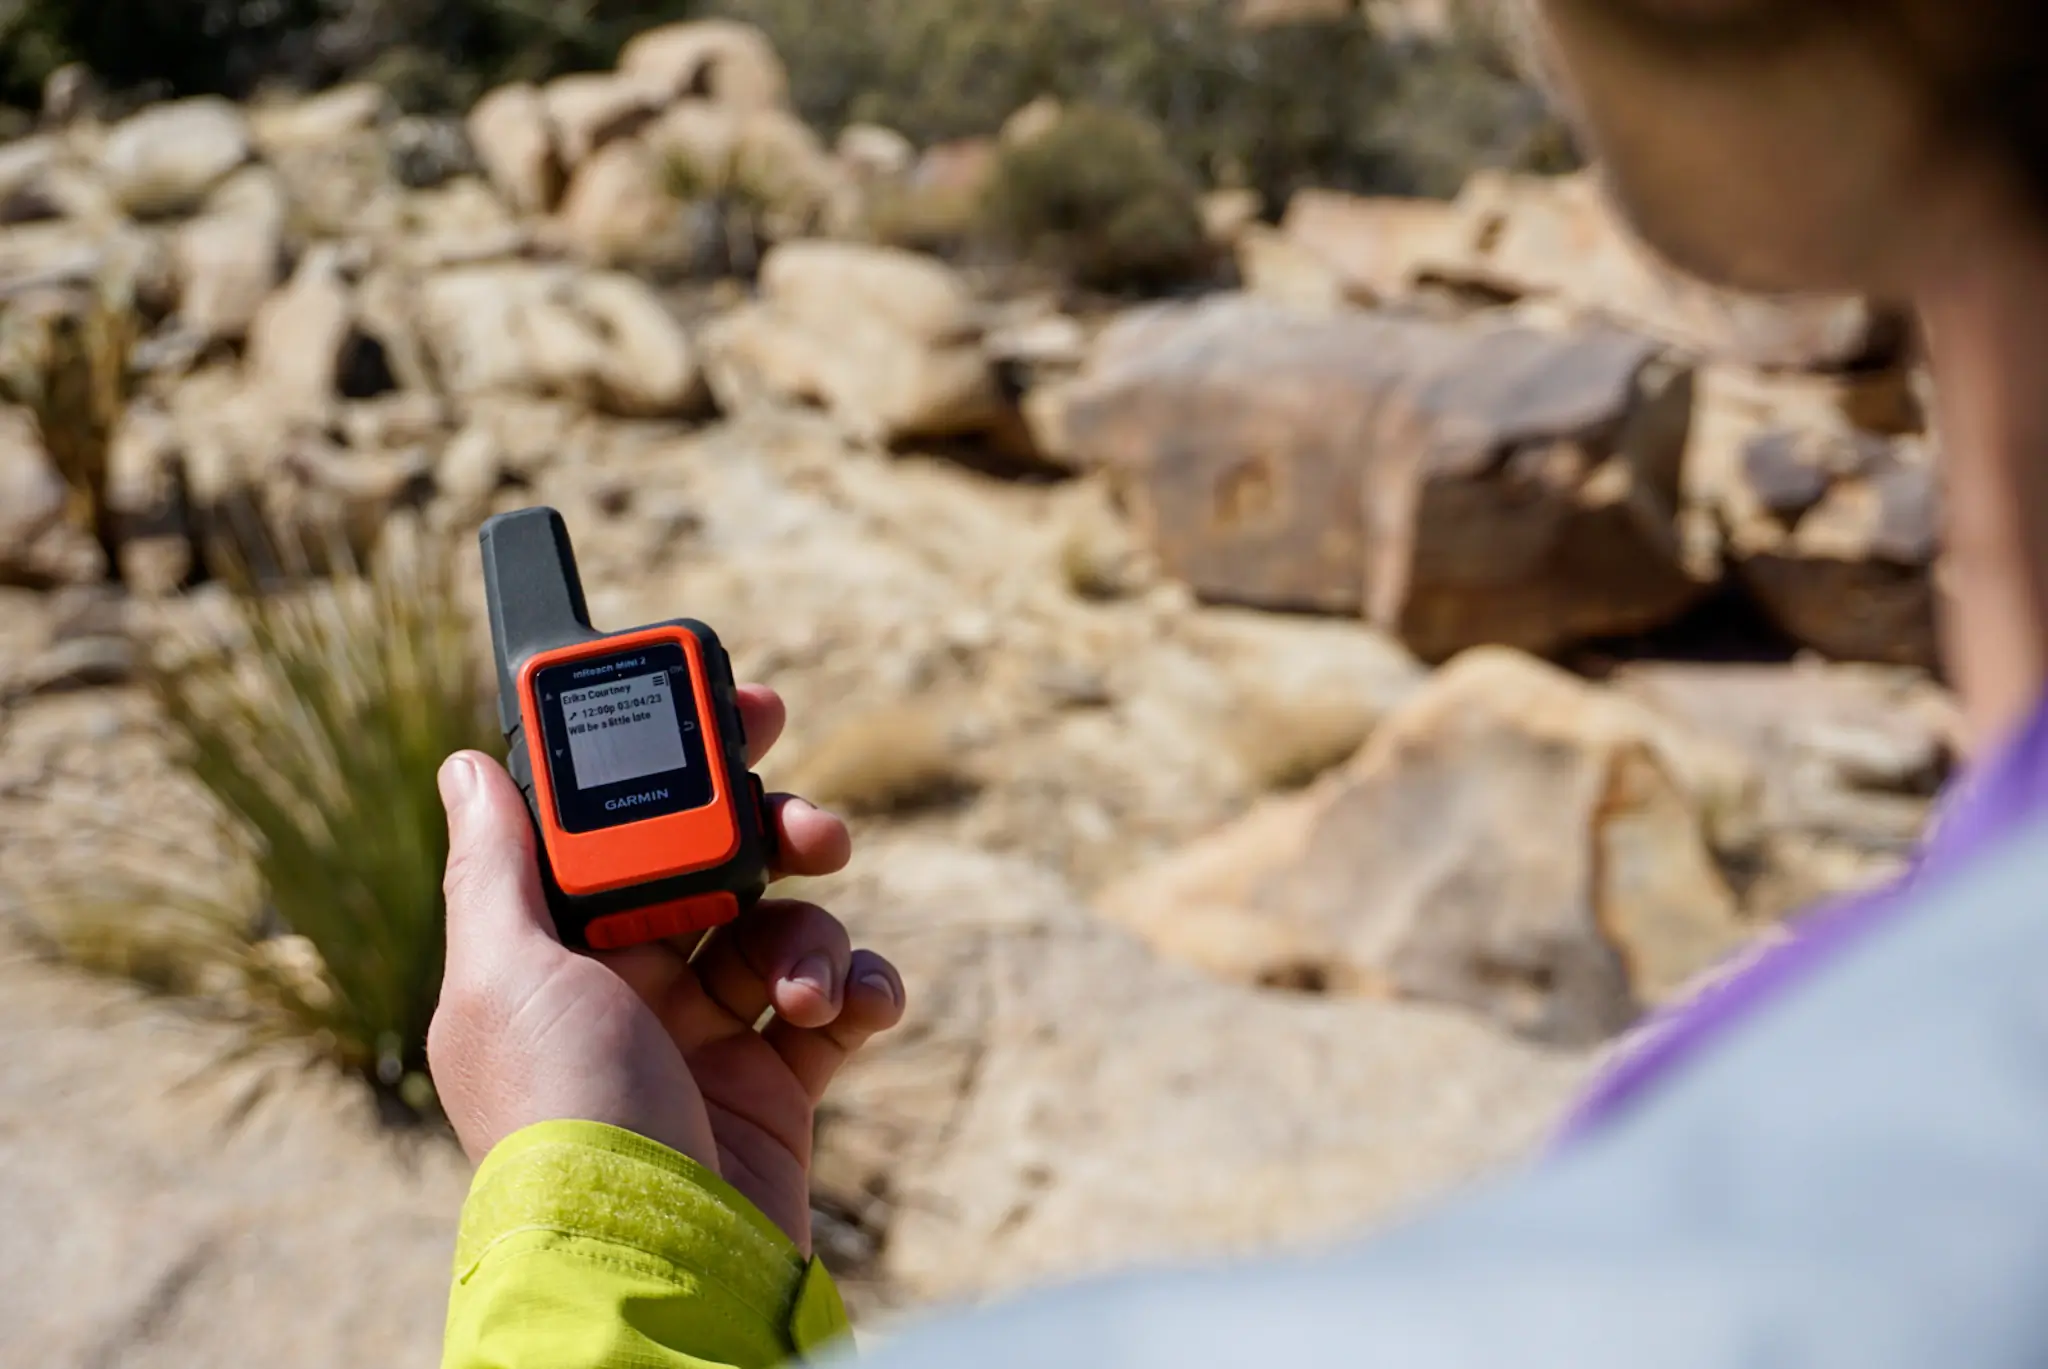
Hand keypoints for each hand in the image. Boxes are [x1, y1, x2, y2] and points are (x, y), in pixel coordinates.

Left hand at [427, 685, 904, 1252]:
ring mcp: (705, 1036)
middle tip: (812, 827)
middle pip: (715, 864)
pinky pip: (832, 1004)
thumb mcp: (506, 980)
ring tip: (801, 988)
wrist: (655, 1266)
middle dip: (771, 834)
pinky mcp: (775, 1085)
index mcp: (555, 949)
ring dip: (810, 934)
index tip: (736, 708)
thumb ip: (496, 869)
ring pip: (781, 928)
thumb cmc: (563, 1119)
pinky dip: (855, 991)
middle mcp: (628, 984)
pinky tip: (851, 1008)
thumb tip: (466, 767)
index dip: (677, 763)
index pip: (620, 826)